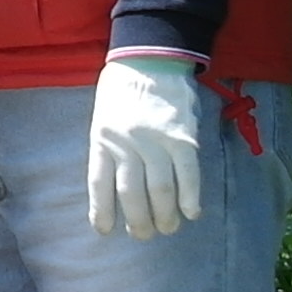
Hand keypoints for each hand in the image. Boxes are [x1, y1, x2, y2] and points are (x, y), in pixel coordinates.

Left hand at [83, 51, 205, 239]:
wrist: (150, 56)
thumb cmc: (123, 90)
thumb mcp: (103, 118)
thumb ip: (109, 149)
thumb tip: (115, 190)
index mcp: (101, 138)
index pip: (99, 184)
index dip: (102, 211)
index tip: (106, 232)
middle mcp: (126, 143)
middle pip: (131, 192)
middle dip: (138, 220)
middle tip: (144, 235)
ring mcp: (155, 140)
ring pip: (160, 188)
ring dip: (165, 214)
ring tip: (168, 228)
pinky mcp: (182, 136)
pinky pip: (187, 173)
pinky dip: (191, 196)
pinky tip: (192, 213)